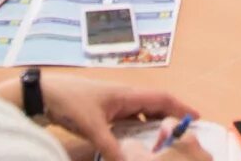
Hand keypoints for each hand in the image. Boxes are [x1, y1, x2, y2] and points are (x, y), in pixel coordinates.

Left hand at [34, 73, 195, 160]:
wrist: (43, 94)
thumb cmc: (70, 102)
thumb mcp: (92, 127)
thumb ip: (110, 147)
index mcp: (126, 94)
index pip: (161, 98)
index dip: (180, 106)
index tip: (196, 117)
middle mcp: (123, 97)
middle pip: (154, 106)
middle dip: (170, 119)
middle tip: (182, 136)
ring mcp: (113, 104)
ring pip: (141, 114)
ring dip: (153, 126)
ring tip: (163, 143)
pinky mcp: (102, 112)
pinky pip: (127, 120)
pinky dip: (137, 130)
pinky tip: (136, 144)